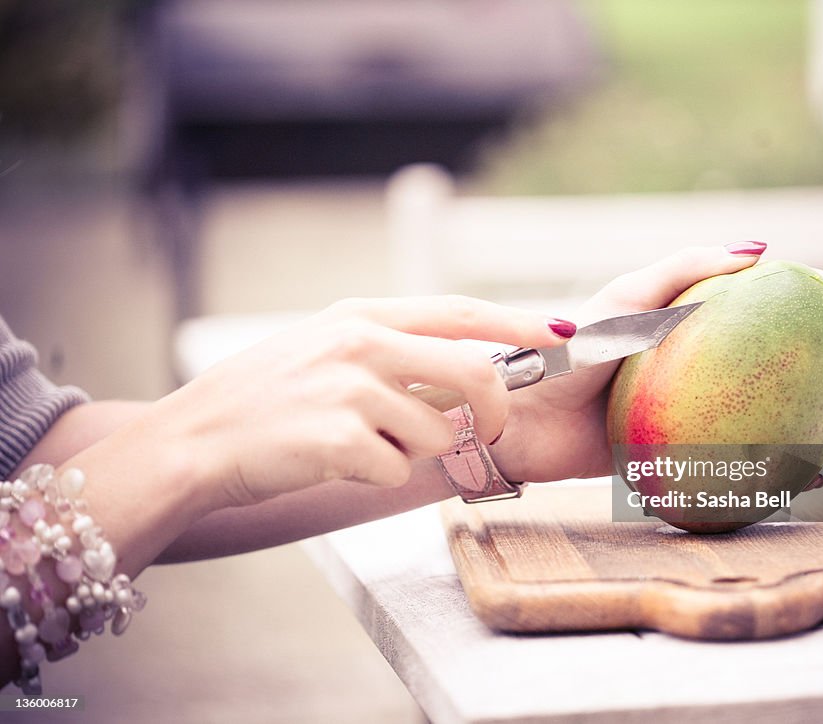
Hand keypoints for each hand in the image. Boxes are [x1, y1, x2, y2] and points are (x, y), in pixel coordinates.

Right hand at [156, 297, 574, 505]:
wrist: (192, 442)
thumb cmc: (261, 400)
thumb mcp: (321, 348)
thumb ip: (387, 350)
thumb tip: (460, 371)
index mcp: (360, 317)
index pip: (459, 311)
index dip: (517, 321)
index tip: (562, 330)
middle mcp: (361, 344)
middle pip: (474, 373)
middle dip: (493, 411)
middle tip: (485, 433)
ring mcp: (351, 389)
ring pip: (437, 433)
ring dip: (414, 452)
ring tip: (361, 446)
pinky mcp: (341, 440)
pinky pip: (398, 470)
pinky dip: (380, 476)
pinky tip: (336, 464)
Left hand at [488, 245, 822, 482]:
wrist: (517, 421)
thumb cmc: (565, 356)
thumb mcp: (623, 302)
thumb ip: (683, 272)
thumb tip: (759, 249)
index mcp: (680, 324)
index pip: (758, 305)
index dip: (807, 301)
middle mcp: (687, 368)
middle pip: (775, 365)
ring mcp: (682, 414)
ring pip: (765, 416)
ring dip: (817, 421)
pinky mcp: (668, 458)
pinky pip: (732, 464)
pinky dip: (772, 469)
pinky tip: (807, 474)